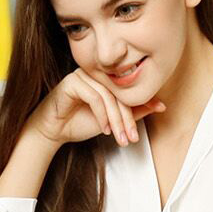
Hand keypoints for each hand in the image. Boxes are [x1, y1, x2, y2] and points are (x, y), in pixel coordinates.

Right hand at [25, 68, 164, 147]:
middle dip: (127, 119)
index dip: (137, 111)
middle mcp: (95, 74)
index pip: (127, 91)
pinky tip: (103, 129)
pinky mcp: (72, 82)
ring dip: (116, 120)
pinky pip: (94, 97)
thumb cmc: (78, 123)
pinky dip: (102, 115)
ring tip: (118, 137)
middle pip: (119, 94)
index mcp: (105, 79)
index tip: (139, 131)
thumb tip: (160, 105)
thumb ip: (134, 112)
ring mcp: (82, 75)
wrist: (51, 132)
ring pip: (108, 96)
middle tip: (130, 138)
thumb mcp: (112, 121)